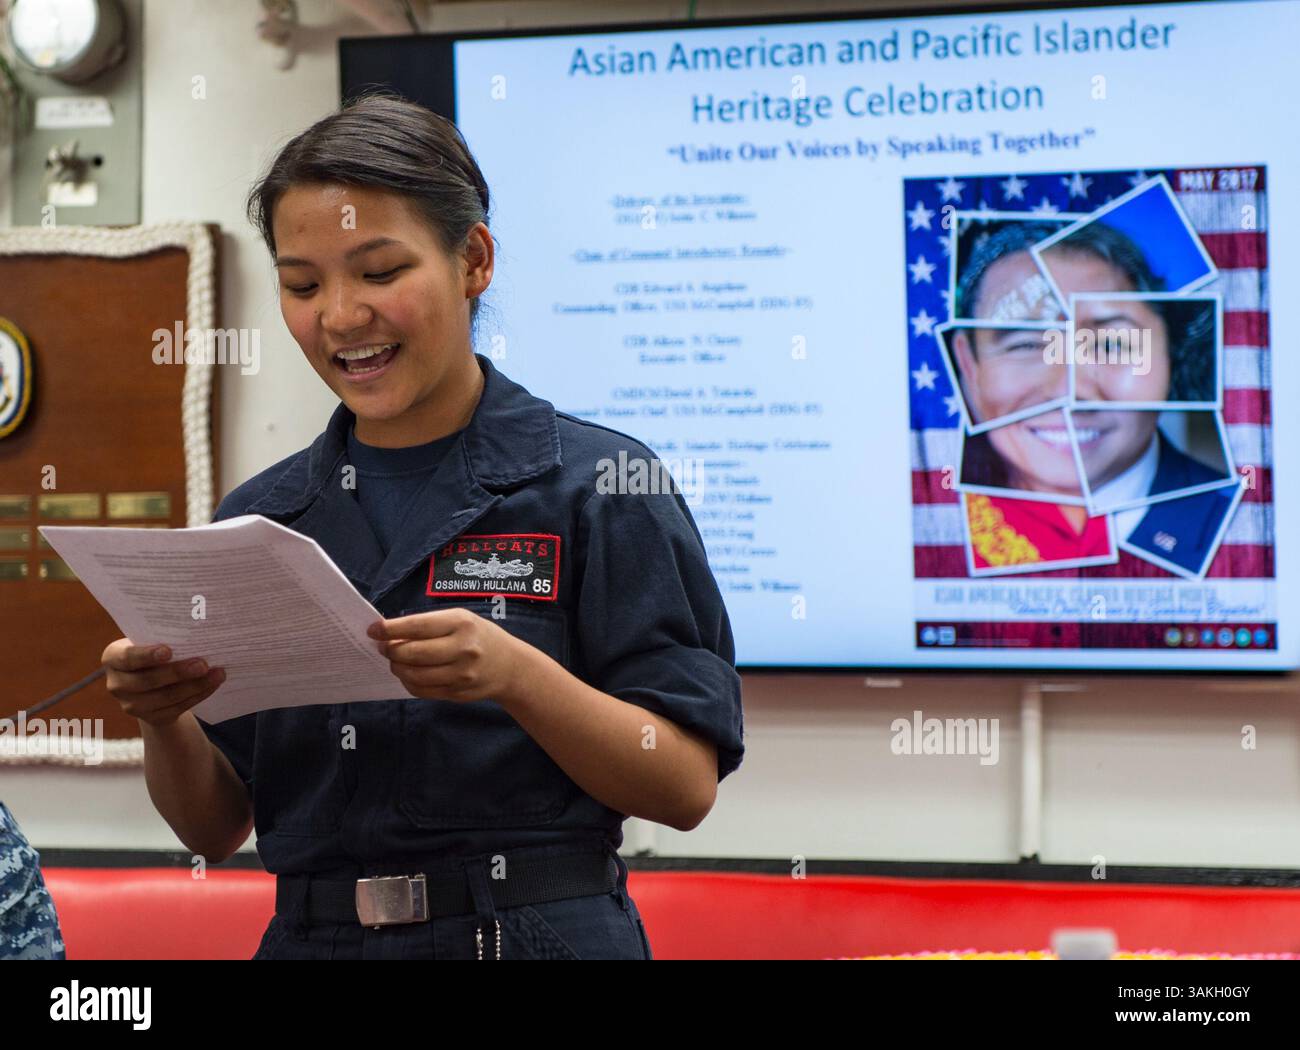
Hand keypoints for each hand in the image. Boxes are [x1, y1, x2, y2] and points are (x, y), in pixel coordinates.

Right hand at [101, 639, 225, 727]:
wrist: (152, 680)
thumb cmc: (154, 651)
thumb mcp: (150, 641)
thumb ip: (163, 638)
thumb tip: (197, 633)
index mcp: (113, 658)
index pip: (127, 657)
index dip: (147, 656)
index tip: (168, 651)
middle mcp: (117, 684)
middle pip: (148, 681)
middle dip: (178, 672)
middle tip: (203, 664)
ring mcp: (132, 705)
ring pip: (166, 697)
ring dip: (195, 685)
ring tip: (217, 673)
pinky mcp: (152, 718)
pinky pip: (178, 707)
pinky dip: (199, 695)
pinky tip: (213, 684)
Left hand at [368, 609, 528, 702]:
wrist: (510, 666)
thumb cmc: (479, 636)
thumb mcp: (461, 620)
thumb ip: (429, 626)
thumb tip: (390, 634)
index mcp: (461, 624)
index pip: (417, 626)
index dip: (390, 629)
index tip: (373, 630)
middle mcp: (462, 649)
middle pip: (413, 653)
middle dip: (391, 650)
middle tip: (383, 647)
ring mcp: (461, 674)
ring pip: (414, 675)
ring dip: (397, 667)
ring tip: (395, 660)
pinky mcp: (457, 692)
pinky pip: (422, 690)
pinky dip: (408, 682)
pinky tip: (408, 674)